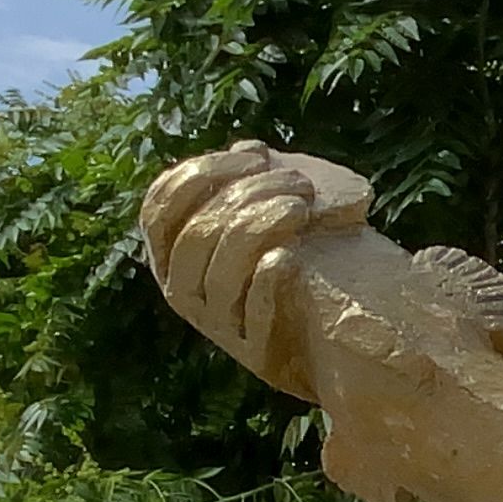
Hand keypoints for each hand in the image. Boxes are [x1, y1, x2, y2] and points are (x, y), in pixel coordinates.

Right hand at [138, 142, 370, 394]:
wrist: (344, 338)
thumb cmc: (306, 265)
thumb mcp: (277, 219)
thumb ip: (258, 186)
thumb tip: (246, 149)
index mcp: (173, 257)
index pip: (159, 211)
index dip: (200, 175)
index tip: (256, 156)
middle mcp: (185, 292)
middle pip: (196, 235)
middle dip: (246, 195)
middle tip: (298, 182)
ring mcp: (220, 325)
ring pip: (221, 270)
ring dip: (261, 228)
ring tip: (302, 207)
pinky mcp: (259, 352)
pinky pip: (254, 311)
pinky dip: (268, 279)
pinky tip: (289, 256)